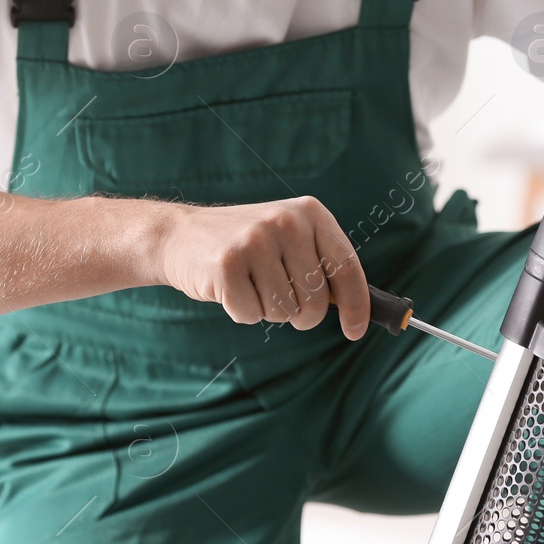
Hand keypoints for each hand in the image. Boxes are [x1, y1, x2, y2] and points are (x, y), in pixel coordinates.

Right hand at [157, 196, 370, 337]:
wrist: (181, 235)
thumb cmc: (248, 247)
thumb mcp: (290, 239)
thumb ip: (322, 267)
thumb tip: (361, 311)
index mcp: (310, 212)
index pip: (347, 267)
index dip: (356, 305)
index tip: (355, 331)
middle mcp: (286, 222)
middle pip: (316, 301)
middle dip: (302, 315)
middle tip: (280, 299)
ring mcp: (255, 242)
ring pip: (284, 312)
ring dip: (268, 310)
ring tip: (250, 283)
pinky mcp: (226, 266)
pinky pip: (252, 315)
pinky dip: (242, 312)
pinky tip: (229, 287)